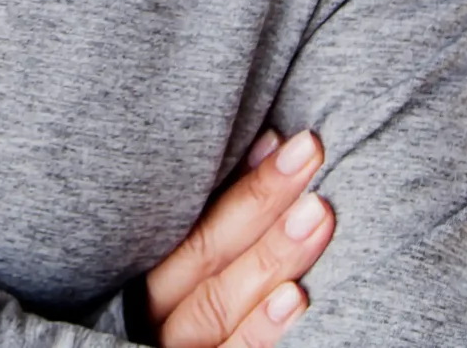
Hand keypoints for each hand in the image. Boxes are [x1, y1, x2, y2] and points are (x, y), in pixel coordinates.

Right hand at [141, 130, 335, 346]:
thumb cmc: (194, 331)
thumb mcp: (187, 283)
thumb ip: (216, 241)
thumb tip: (275, 147)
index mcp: (149, 286)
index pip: (191, 225)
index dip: (238, 185)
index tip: (281, 138)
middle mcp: (156, 322)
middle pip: (205, 257)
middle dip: (260, 201)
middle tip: (309, 153)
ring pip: (218, 304)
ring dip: (270, 254)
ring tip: (317, 211)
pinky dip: (263, 329)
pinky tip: (296, 296)